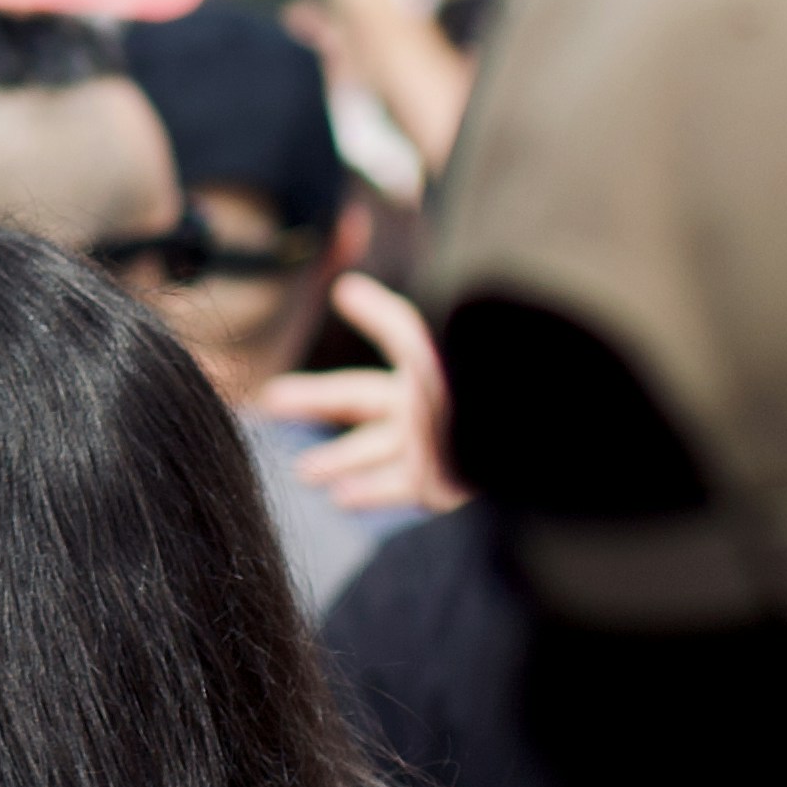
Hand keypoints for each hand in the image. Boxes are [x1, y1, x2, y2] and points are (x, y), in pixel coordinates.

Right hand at [264, 271, 465, 516]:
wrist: (513, 434)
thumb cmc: (468, 389)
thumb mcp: (423, 351)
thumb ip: (386, 320)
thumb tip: (344, 286)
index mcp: (412, 388)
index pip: (352, 391)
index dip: (314, 394)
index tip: (274, 396)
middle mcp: (416, 421)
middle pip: (356, 420)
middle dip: (317, 419)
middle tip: (275, 419)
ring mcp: (425, 456)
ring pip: (372, 460)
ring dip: (337, 465)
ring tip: (303, 473)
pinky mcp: (437, 486)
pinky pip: (395, 490)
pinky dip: (366, 493)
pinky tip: (340, 500)